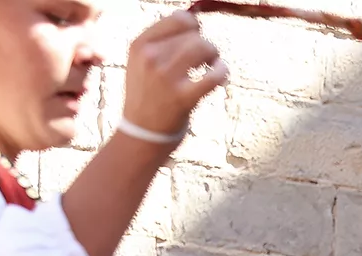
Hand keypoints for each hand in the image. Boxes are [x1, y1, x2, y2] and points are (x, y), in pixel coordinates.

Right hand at [120, 11, 227, 138]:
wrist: (142, 131)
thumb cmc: (148, 93)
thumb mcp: (141, 61)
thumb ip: (162, 40)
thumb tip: (193, 18)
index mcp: (140, 44)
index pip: (178, 19)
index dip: (194, 27)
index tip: (194, 39)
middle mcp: (150, 57)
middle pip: (194, 33)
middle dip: (205, 44)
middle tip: (205, 59)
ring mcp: (166, 78)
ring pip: (204, 48)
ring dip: (214, 56)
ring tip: (212, 66)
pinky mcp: (183, 98)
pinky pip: (214, 75)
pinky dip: (222, 72)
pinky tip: (219, 76)